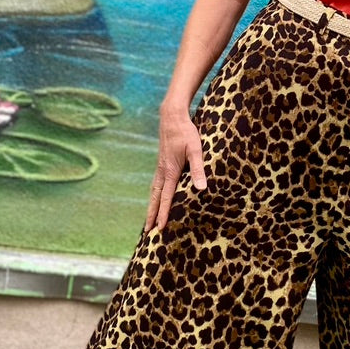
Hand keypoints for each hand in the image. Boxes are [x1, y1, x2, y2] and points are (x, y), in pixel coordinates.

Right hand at [145, 108, 206, 231]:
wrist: (172, 117)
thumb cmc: (186, 132)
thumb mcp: (195, 150)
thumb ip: (198, 169)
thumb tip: (201, 188)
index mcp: (170, 171)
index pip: (167, 198)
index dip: (164, 214)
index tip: (160, 228)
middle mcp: (162, 172)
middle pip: (155, 198)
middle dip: (152, 215)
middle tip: (148, 231)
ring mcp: (160, 167)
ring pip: (154, 192)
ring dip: (151, 206)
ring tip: (148, 220)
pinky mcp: (162, 163)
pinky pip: (156, 184)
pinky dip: (154, 196)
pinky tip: (156, 199)